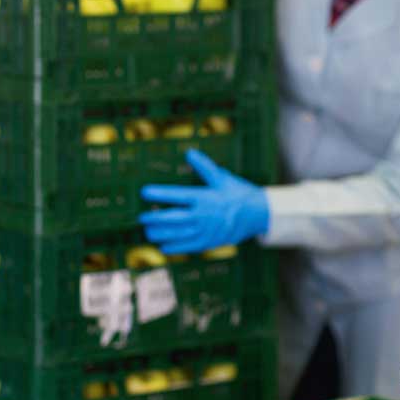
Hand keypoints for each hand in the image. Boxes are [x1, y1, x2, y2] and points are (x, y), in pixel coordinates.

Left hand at [140, 149, 268, 254]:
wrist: (257, 215)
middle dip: (154, 218)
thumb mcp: (223, 178)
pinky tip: (163, 246)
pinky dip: (174, 247)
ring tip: (148, 231)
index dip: (159, 194)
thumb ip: (204, 166)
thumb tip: (189, 152)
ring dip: (160, 233)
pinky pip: (187, 247)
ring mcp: (205, 231)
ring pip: (177, 234)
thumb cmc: (238, 193)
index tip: (144, 192)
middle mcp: (203, 216)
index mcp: (205, 198)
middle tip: (142, 216)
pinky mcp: (209, 243)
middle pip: (172, 218)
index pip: (177, 195)